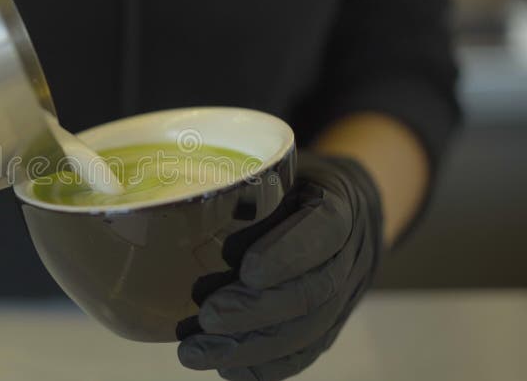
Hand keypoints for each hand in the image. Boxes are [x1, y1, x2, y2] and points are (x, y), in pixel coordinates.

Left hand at [177, 152, 382, 380]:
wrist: (351, 210)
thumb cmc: (297, 185)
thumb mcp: (278, 170)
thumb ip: (247, 190)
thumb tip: (181, 220)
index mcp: (339, 205)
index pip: (324, 229)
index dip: (288, 254)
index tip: (247, 270)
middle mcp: (350, 254)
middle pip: (313, 291)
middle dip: (256, 310)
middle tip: (207, 318)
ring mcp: (345, 295)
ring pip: (308, 331)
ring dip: (250, 348)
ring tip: (195, 352)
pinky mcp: (332, 324)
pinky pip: (306, 353)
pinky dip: (265, 366)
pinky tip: (226, 368)